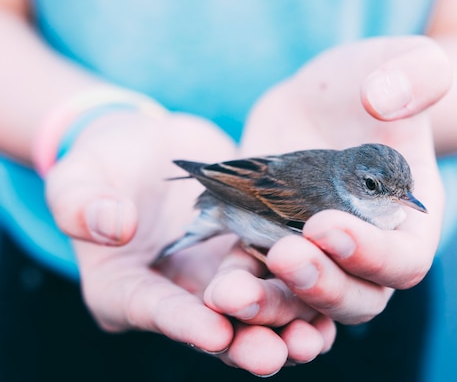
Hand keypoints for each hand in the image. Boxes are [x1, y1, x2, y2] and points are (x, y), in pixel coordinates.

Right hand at [44, 111, 333, 375]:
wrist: (150, 149)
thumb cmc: (105, 161)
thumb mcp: (81, 176)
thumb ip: (81, 202)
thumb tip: (111, 226)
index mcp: (125, 290)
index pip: (153, 310)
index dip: (182, 322)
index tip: (212, 329)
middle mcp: (177, 298)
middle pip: (213, 330)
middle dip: (244, 340)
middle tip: (273, 352)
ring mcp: (217, 283)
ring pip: (256, 317)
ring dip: (285, 328)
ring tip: (312, 337)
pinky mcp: (251, 262)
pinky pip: (283, 287)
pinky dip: (307, 298)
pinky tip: (331, 305)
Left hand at [233, 35, 449, 323]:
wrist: (318, 99)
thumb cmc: (368, 81)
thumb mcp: (397, 62)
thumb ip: (415, 73)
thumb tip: (385, 99)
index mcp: (410, 220)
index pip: (406, 261)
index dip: (372, 255)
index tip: (326, 222)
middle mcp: (369, 251)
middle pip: (358, 299)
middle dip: (321, 285)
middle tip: (284, 253)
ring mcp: (322, 257)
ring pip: (307, 306)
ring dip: (273, 306)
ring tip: (234, 290)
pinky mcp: (278, 248)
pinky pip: (265, 286)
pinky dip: (243, 290)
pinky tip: (216, 283)